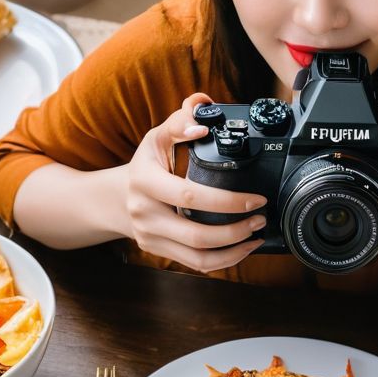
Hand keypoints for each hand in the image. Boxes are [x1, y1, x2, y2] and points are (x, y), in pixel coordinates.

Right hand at [124, 93, 267, 272]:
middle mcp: (144, 213)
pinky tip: (241, 248)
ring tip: (255, 236)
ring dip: (233, 250)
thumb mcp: (156, 138)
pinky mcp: (158, 251)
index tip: (255, 198)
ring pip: (198, 256)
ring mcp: (150, 237)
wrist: (117, 198)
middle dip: (236, 230)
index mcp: (144, 181)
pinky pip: (195, 264)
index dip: (227, 201)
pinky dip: (223, 261)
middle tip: (260, 218)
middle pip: (196, 235)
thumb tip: (203, 112)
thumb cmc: (145, 166)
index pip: (190, 196)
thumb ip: (180, 121)